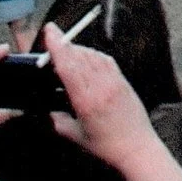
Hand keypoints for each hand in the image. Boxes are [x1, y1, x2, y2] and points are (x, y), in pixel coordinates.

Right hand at [46, 23, 150, 168]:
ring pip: (94, 55)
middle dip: (64, 44)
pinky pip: (107, 60)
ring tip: (66, 51)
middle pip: (80, 56)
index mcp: (87, 99)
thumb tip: (44, 109)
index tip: (50, 31)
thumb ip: (56, 120)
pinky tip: (86, 59)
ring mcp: (115, 81)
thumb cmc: (105, 146)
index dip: (58, 46)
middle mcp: (102, 86)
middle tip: (51, 40)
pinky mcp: (124, 81)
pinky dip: (93, 55)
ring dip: (78, 49)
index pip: (70, 65)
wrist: (137, 148)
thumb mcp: (74, 136)